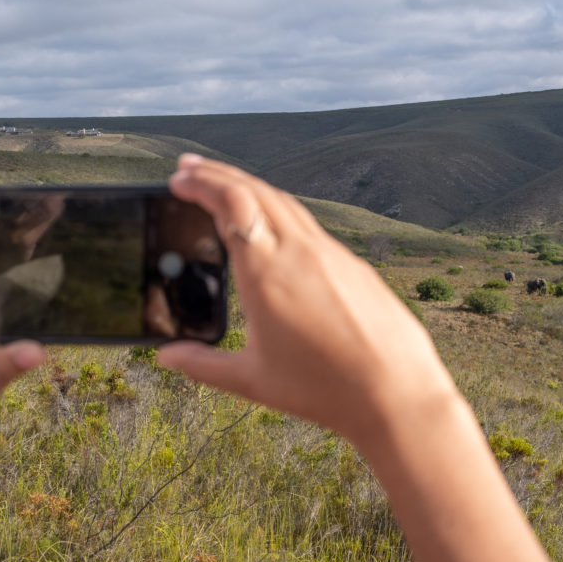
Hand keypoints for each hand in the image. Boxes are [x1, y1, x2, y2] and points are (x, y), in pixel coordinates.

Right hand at [157, 154, 455, 442]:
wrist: (395, 392)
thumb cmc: (324, 389)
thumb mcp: (252, 380)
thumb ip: (202, 364)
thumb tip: (166, 356)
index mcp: (267, 273)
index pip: (232, 203)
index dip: (202, 183)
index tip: (178, 180)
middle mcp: (299, 252)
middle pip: (254, 189)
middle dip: (216, 173)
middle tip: (188, 168)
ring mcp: (329, 253)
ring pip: (283, 201)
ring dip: (248, 185)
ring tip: (223, 185)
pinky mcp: (350, 264)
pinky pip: (306, 222)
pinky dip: (277, 208)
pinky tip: (270, 223)